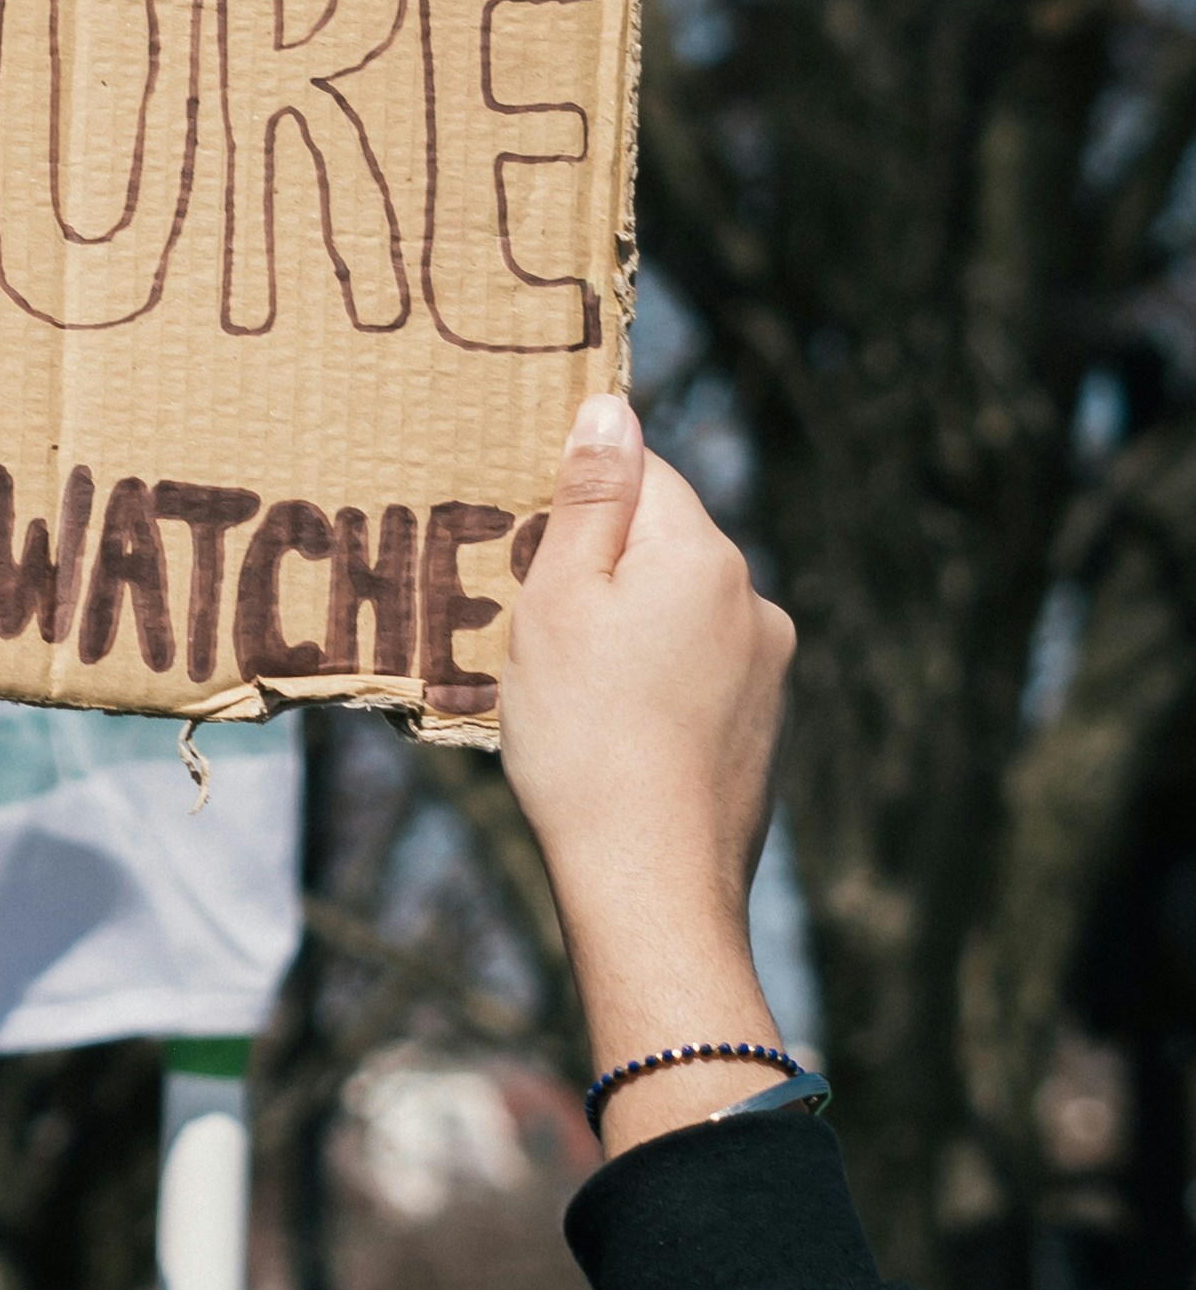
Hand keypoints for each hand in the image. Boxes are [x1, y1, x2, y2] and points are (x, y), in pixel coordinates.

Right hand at [497, 394, 797, 1146]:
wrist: (652, 883)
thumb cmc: (585, 738)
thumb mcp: (557, 601)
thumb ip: (588, 500)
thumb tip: (610, 406)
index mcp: (702, 553)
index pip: (643, 473)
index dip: (577, 495)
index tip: (521, 536)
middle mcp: (753, 599)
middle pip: (663, 547)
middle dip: (600, 571)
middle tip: (525, 627)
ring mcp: (770, 668)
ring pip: (680, 616)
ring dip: (629, 633)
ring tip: (567, 697)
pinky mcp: (765, 728)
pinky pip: (700, 677)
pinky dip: (656, 689)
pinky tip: (611, 738)